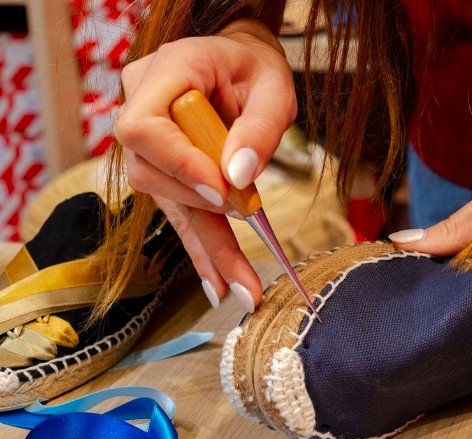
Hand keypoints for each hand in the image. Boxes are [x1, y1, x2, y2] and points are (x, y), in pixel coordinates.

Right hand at [115, 22, 295, 310]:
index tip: (224, 194)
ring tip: (241, 287)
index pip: (144, 126)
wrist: (239, 64)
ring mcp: (147, 141)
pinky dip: (203, 248)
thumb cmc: (256, 69)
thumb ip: (259, 129)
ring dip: (207, 244)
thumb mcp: (275, 89)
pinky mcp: (163, 170)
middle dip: (204, 213)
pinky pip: (179, 211)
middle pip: (151, 172)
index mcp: (166, 71)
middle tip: (250, 249)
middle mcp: (142, 107)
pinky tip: (219, 283)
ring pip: (165, 201)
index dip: (178, 166)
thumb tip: (237, 179)